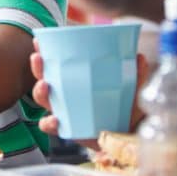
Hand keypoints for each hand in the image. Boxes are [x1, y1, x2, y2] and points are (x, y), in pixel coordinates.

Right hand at [31, 41, 147, 146]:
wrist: (127, 134)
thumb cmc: (124, 107)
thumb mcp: (131, 88)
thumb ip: (136, 74)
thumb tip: (139, 57)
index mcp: (76, 79)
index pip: (57, 62)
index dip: (44, 51)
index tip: (39, 41)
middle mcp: (65, 94)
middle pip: (44, 77)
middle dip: (38, 67)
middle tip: (38, 58)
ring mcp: (64, 111)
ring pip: (43, 100)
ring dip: (40, 91)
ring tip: (45, 85)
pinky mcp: (67, 128)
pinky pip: (50, 126)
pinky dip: (49, 123)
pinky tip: (55, 120)